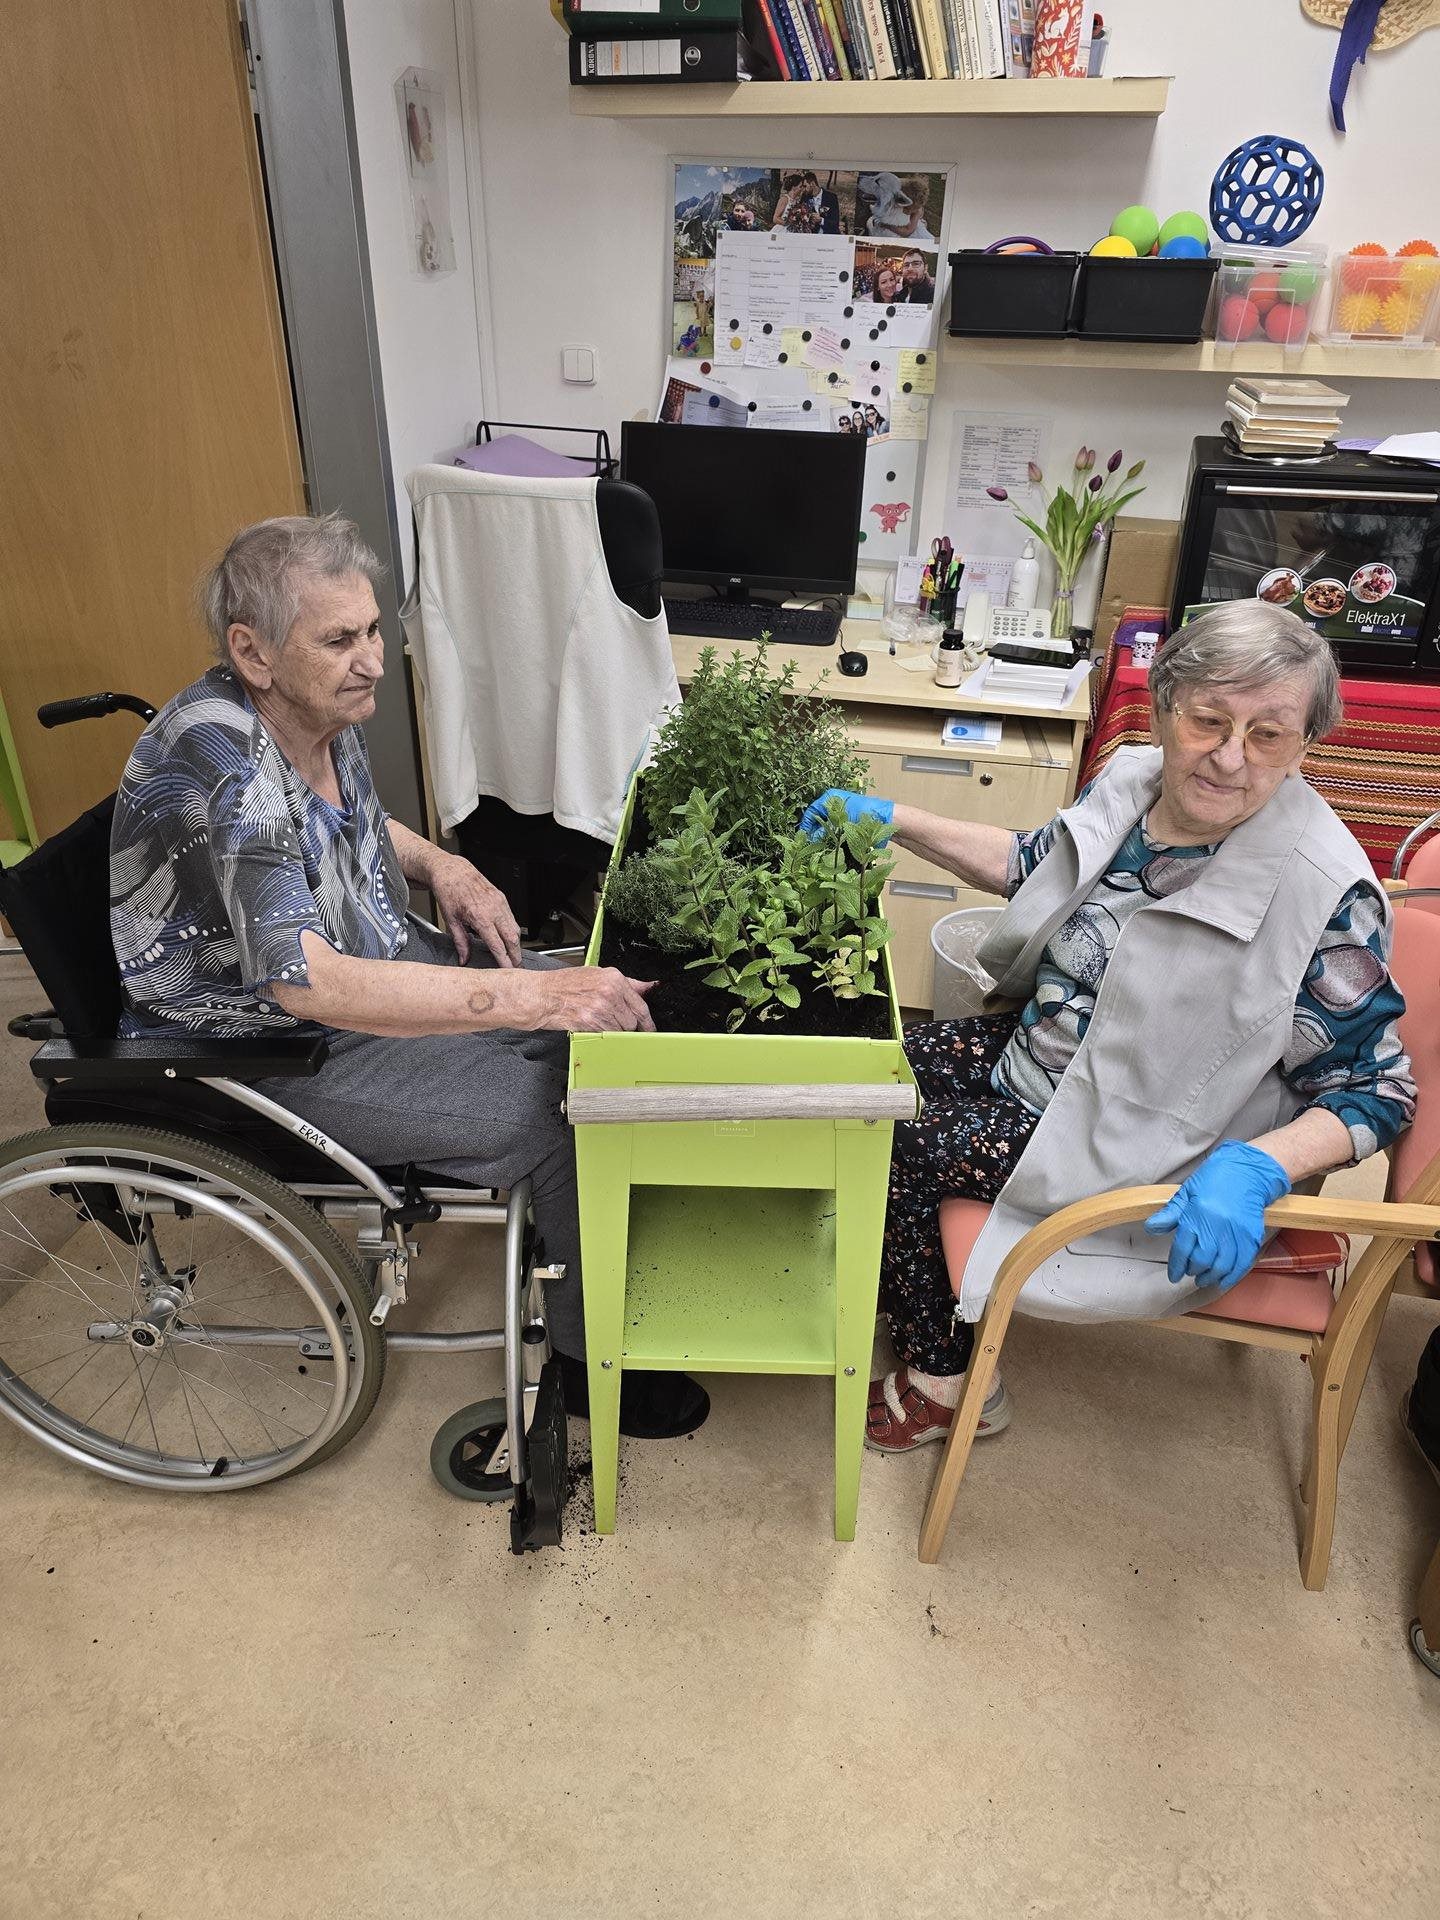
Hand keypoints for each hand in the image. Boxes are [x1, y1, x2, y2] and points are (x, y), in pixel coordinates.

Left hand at [430, 853, 521, 968]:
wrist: (452, 871)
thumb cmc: (449, 891)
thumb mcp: (451, 920)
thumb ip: (460, 942)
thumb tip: (464, 958)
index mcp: (480, 917)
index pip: (497, 945)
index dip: (504, 960)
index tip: (507, 970)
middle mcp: (493, 909)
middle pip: (513, 939)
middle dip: (516, 955)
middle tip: (515, 967)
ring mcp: (500, 903)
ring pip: (515, 928)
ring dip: (516, 944)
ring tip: (513, 955)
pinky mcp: (502, 898)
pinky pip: (512, 918)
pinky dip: (513, 931)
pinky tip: (508, 937)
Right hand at [511, 966, 656, 1033]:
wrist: (542, 995)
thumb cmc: (565, 983)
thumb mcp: (598, 974)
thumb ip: (627, 983)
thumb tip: (648, 986)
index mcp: (614, 979)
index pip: (640, 1005)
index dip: (647, 1021)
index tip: (649, 1028)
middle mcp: (609, 994)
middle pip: (632, 1021)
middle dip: (625, 1024)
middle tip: (612, 1019)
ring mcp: (600, 1010)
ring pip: (619, 1031)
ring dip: (612, 1029)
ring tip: (597, 1019)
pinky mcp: (589, 1024)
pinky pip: (605, 1035)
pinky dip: (600, 1033)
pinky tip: (590, 1023)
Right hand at [799, 789, 894, 840]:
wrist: (888, 818)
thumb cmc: (866, 816)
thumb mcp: (841, 825)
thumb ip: (824, 832)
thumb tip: (812, 839)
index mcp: (831, 797)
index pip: (812, 811)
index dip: (806, 825)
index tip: (803, 837)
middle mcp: (835, 803)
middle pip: (818, 818)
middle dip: (814, 831)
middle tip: (810, 844)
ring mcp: (843, 811)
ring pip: (827, 825)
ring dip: (823, 835)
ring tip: (820, 846)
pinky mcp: (850, 820)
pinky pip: (837, 828)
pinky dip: (833, 836)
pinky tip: (831, 844)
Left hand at [1143, 1141, 1291, 1293]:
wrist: (1248, 1170)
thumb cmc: (1214, 1178)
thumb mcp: (1187, 1192)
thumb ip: (1170, 1213)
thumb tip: (1150, 1228)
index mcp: (1196, 1214)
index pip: (1183, 1248)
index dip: (1177, 1265)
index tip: (1173, 1276)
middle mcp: (1216, 1225)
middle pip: (1202, 1259)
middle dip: (1193, 1270)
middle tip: (1189, 1273)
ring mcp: (1236, 1232)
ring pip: (1222, 1265)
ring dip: (1211, 1276)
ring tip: (1203, 1279)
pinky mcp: (1252, 1235)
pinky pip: (1242, 1262)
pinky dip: (1232, 1275)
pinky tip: (1223, 1280)